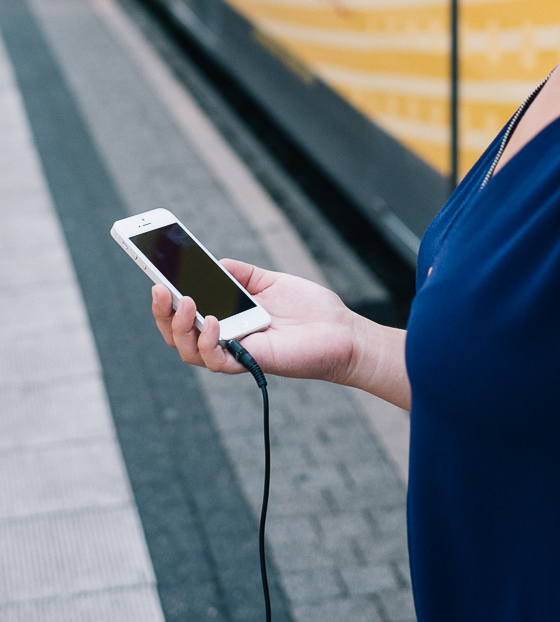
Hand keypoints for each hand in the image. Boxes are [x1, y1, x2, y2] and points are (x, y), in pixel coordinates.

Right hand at [151, 260, 360, 382]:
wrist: (341, 331)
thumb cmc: (309, 309)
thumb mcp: (270, 282)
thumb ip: (241, 274)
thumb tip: (213, 262)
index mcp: (226, 318)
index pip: (185, 312)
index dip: (165, 298)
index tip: (152, 273)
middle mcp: (225, 338)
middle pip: (177, 334)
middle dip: (161, 313)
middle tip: (157, 287)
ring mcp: (235, 353)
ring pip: (188, 351)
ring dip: (180, 326)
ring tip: (185, 301)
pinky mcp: (249, 363)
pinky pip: (216, 360)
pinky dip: (207, 341)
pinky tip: (213, 320)